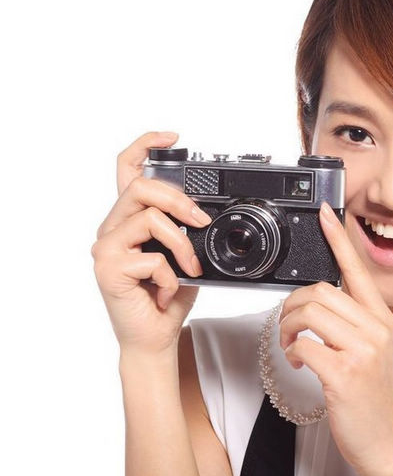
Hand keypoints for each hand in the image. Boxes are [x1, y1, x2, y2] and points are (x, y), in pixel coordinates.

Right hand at [91, 131, 211, 356]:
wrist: (155, 337)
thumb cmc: (168, 295)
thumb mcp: (184, 254)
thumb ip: (184, 228)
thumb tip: (203, 212)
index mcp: (129, 219)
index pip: (127, 170)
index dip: (145, 145)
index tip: (173, 138)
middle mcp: (112, 228)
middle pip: (140, 187)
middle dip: (179, 200)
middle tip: (201, 222)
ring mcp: (106, 247)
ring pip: (149, 218)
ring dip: (182, 244)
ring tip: (190, 269)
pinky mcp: (107, 268)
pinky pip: (151, 257)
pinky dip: (172, 276)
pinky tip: (167, 291)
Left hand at [279, 203, 392, 475]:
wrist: (384, 443)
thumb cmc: (372, 397)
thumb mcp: (373, 351)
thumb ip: (353, 322)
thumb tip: (318, 301)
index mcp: (382, 319)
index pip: (358, 269)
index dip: (339, 238)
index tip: (324, 214)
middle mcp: (377, 329)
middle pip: (321, 291)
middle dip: (292, 304)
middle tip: (287, 325)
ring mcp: (363, 351)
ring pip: (309, 314)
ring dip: (288, 327)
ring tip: (290, 344)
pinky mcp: (345, 373)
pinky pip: (304, 346)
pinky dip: (292, 352)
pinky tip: (298, 362)